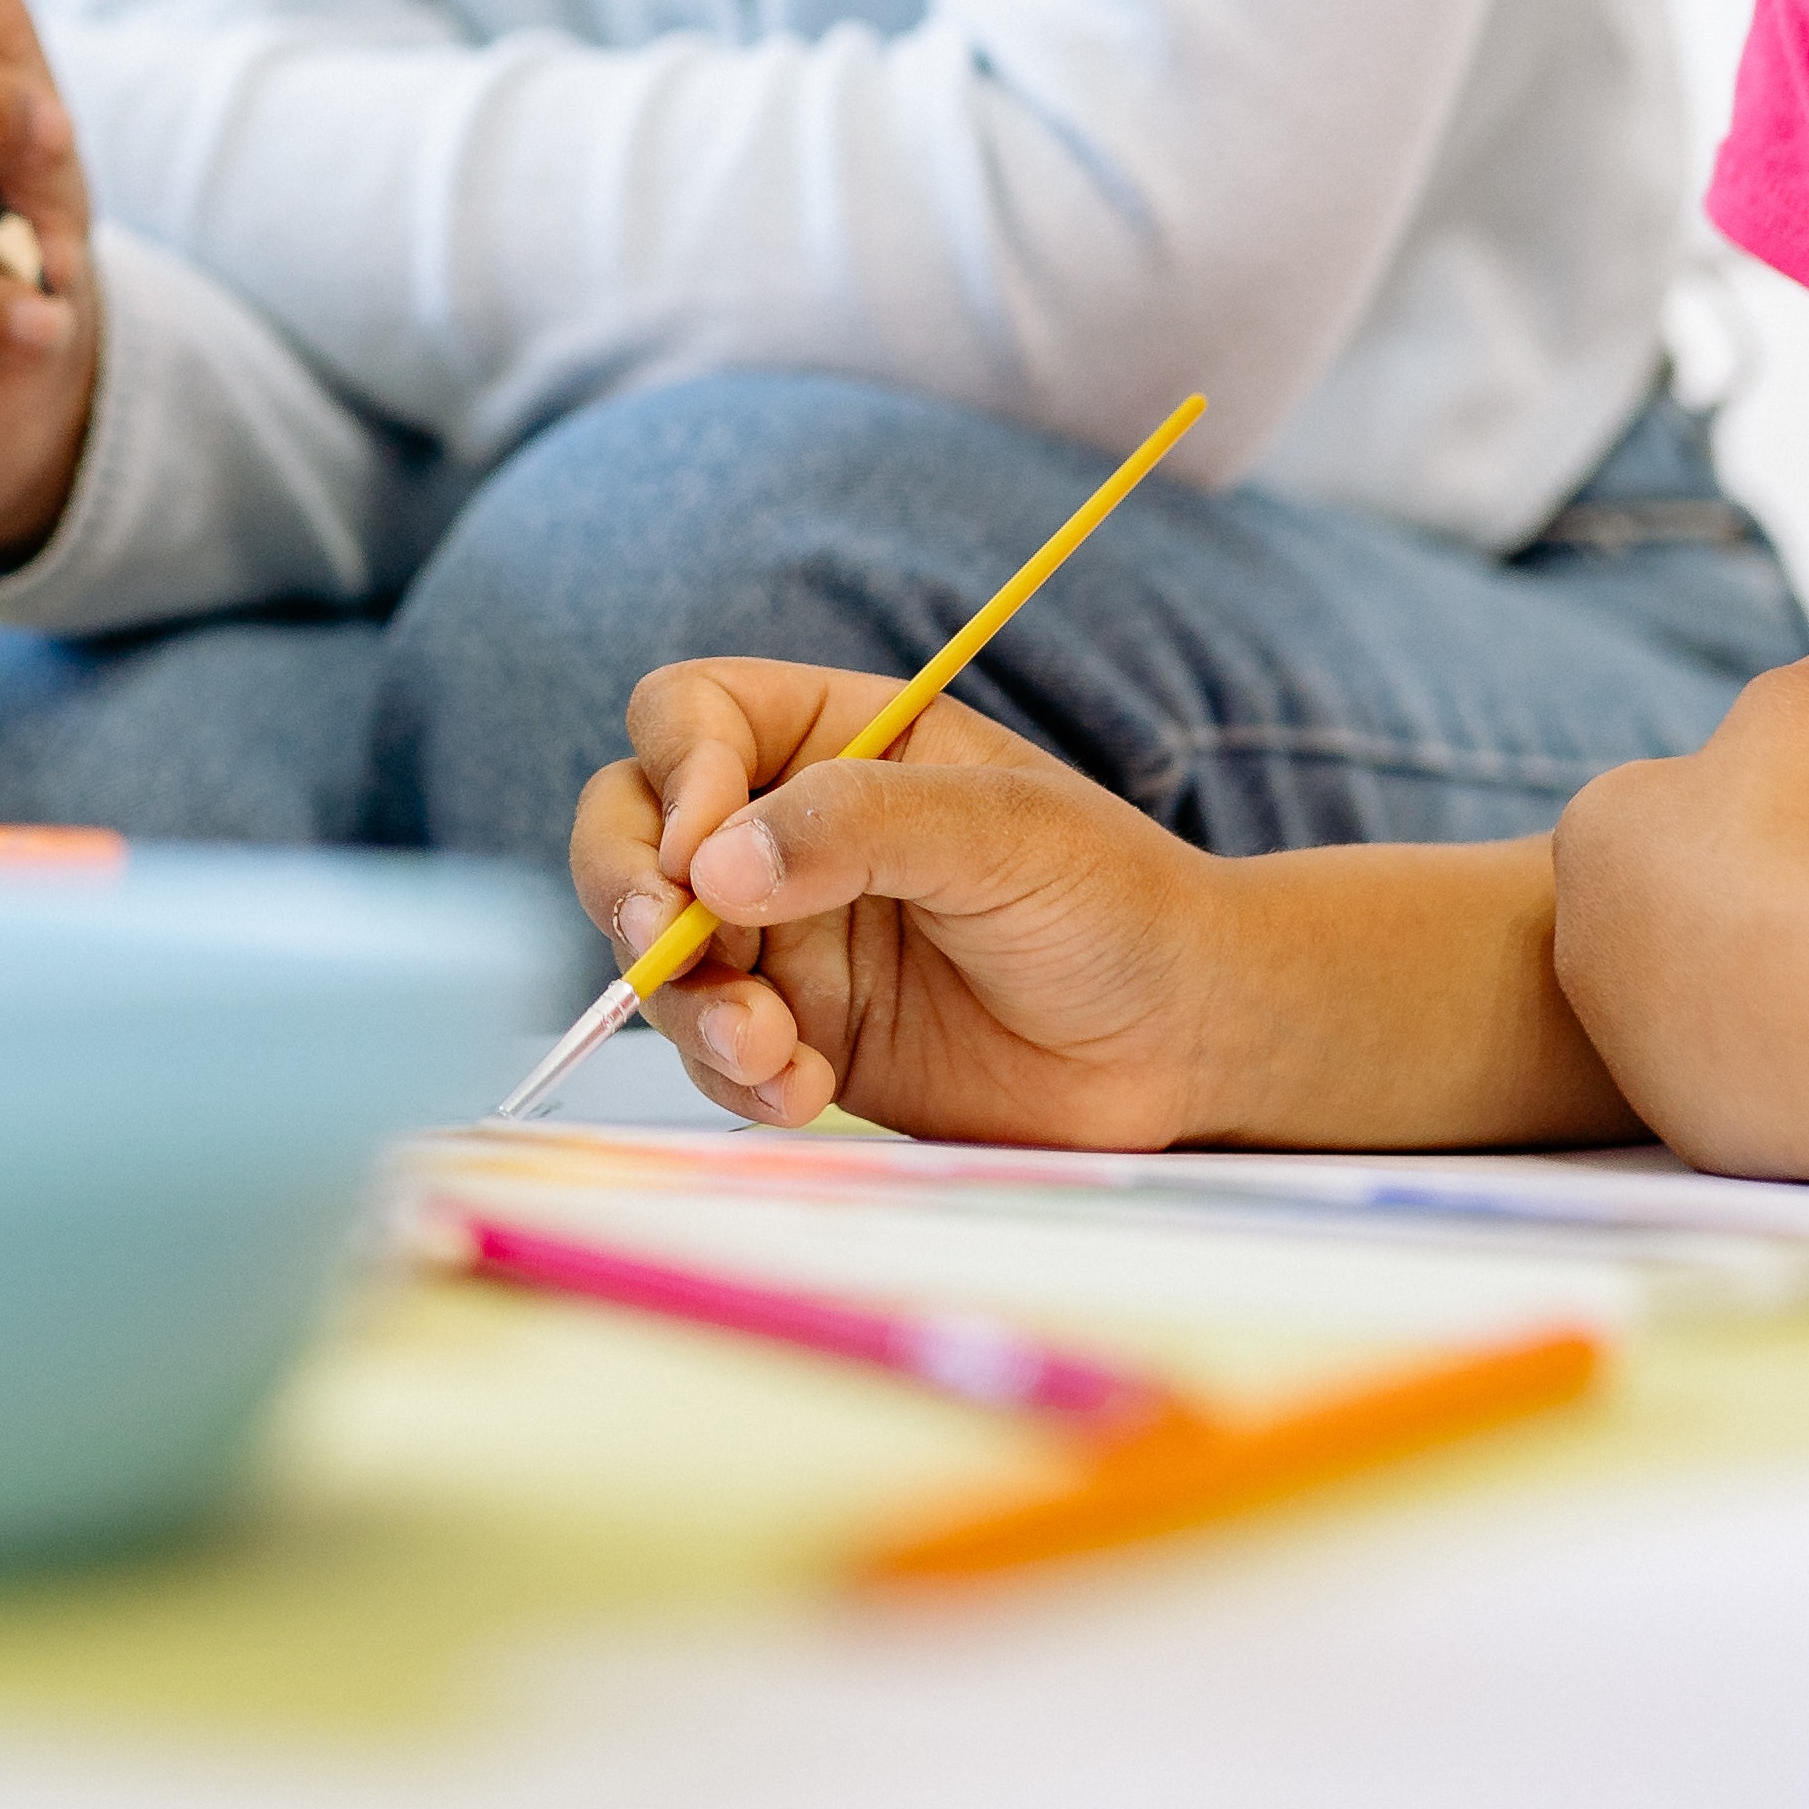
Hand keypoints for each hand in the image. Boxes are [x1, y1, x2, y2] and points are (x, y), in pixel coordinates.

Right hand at [566, 660, 1268, 1147]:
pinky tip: (804, 1089)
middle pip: (631, 828)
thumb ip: (857, 826)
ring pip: (657, 953)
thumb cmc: (1112, 900)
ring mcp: (783, 937)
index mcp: (833, 737)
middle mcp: (785, 829)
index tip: (704, 849)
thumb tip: (711, 864)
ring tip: (773, 1050)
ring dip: (689, 1004)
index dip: (676, 772)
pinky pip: (713, 1051)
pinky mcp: (796, 1036)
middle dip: (630, 891)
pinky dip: (736, 1075)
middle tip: (662, 947)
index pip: (690, 718)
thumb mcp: (999, 832)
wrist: (1178, 1042)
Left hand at [1544, 646, 1808, 1165]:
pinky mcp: (1689, 1129)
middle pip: (1683, 915)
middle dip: (1758, 907)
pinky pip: (1751, 1087)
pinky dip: (1805, 1067)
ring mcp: (1631, 1049)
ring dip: (1779, 993)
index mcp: (1596, 831)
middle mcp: (1587, 946)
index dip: (1764, 803)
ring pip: (1711, 1008)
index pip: (1675, 806)